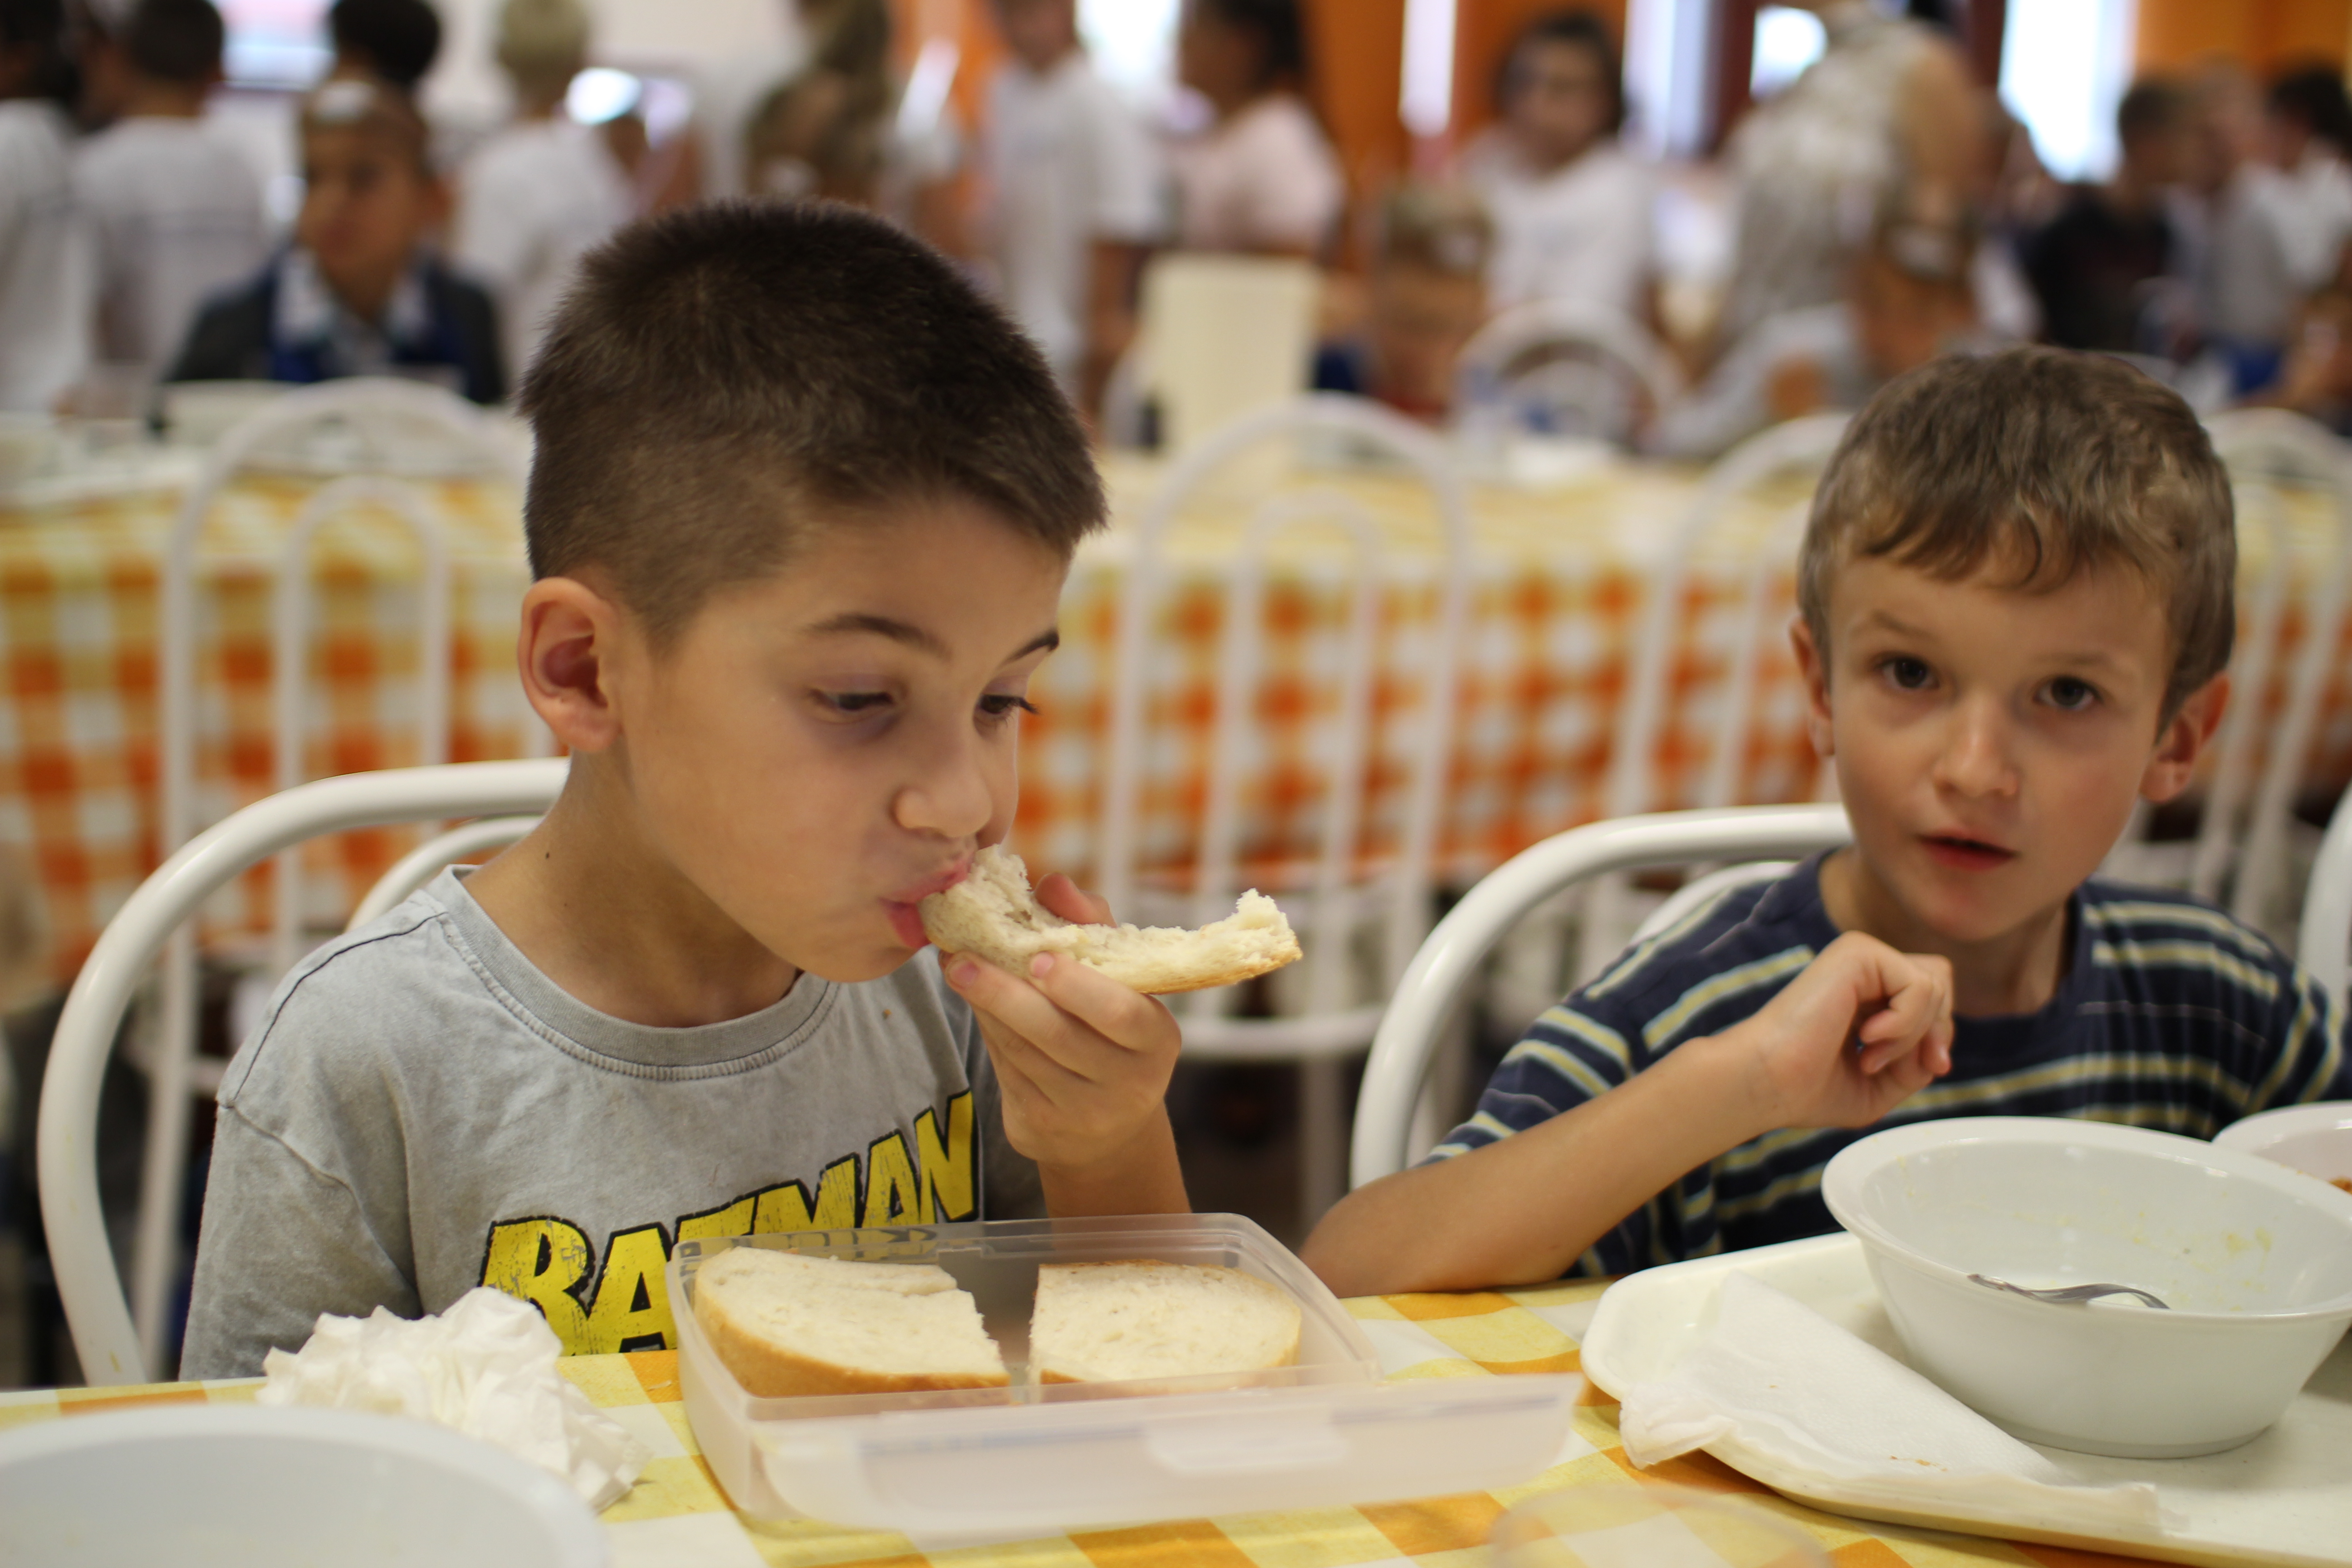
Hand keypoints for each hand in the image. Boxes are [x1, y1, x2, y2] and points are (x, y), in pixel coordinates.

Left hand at [942, 874, 1184, 1178]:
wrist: (1107, 1126)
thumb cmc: (1112, 1026)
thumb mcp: (1117, 976)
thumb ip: (1089, 923)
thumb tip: (1053, 883)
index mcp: (1156, 1039)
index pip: (1120, 1012)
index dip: (1077, 987)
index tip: (1037, 958)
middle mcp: (1129, 1084)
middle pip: (1058, 1035)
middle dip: (1005, 995)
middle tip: (962, 960)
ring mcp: (1085, 1113)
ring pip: (1024, 1053)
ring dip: (985, 1008)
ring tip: (955, 969)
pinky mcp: (1042, 1130)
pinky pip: (1007, 1074)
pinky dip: (988, 1034)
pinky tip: (972, 1004)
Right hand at [1706, 931, 1953, 1134]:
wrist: (1769, 1082)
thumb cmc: (1807, 1088)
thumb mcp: (1882, 1085)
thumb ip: (1918, 1064)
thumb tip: (1939, 1052)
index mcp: (1866, 992)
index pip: (1931, 996)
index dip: (1937, 1035)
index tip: (1926, 1070)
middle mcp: (1864, 968)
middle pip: (1940, 980)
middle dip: (1936, 1031)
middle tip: (1899, 1066)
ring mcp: (1860, 956)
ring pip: (1934, 982)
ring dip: (1913, 1033)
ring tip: (1870, 1056)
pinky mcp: (1857, 952)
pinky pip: (1919, 984)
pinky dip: (1906, 1022)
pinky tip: (1867, 1038)